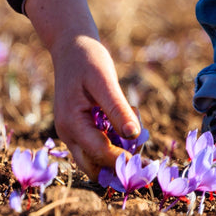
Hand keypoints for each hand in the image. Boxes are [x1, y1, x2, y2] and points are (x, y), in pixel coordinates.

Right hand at [24, 0, 140, 179]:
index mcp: (72, 123)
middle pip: (94, 168)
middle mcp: (68, 133)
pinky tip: (124, 124)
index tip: (148, 162)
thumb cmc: (88, 60)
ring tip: (133, 131)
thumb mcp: (105, 81)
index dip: (125, 161)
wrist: (70, 47)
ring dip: (116, 155)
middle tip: (143, 156)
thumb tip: (135, 136)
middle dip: (119, 166)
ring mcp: (71, 133)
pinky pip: (96, 148)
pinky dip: (113, 144)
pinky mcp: (77, 130)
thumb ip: (118, 109)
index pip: (101, 154)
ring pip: (95, 161)